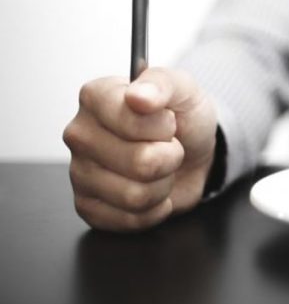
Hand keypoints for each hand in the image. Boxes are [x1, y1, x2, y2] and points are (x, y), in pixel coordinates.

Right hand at [63, 68, 217, 231]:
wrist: (194, 152)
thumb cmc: (183, 117)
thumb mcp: (183, 88)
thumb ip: (162, 83)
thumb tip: (137, 95)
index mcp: (96, 97)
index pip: (130, 119)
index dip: (163, 125)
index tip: (168, 120)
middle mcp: (80, 134)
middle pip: (140, 162)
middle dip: (170, 157)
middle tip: (168, 145)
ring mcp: (79, 172)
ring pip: (136, 196)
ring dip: (163, 184)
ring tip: (160, 167)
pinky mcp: (87, 206)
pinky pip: (130, 220)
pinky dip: (154, 209)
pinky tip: (152, 189)